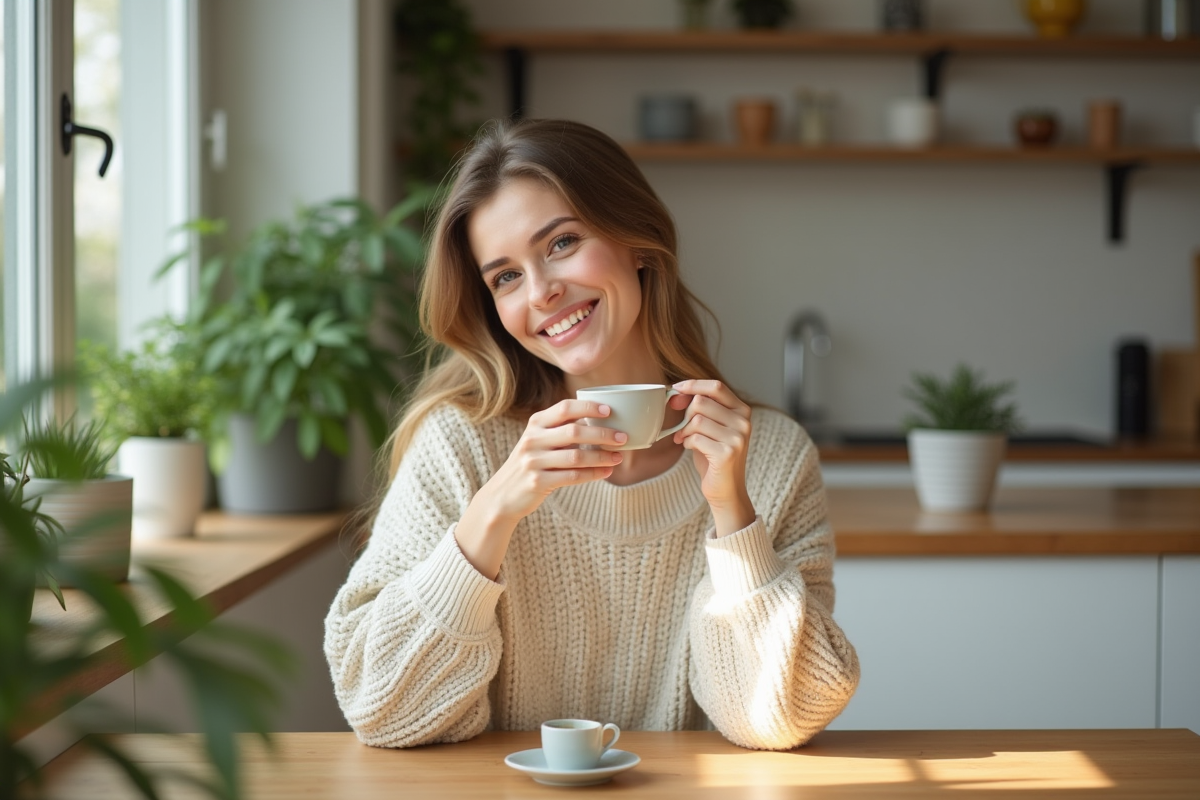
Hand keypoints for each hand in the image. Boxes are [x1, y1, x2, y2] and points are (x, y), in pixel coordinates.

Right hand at [482, 399, 628, 524]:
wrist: (502, 495)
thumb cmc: (530, 464)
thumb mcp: (537, 441)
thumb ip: (560, 430)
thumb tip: (600, 423)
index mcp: (535, 424)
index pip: (564, 408)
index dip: (588, 407)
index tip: (609, 410)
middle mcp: (533, 439)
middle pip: (574, 431)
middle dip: (603, 434)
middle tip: (622, 437)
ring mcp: (533, 461)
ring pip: (576, 456)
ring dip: (602, 456)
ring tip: (618, 458)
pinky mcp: (537, 481)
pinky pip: (572, 476)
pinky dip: (593, 474)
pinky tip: (606, 472)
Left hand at [669, 380, 755, 536]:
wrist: (726, 490)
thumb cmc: (714, 456)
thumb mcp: (711, 427)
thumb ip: (700, 408)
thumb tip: (677, 392)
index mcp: (742, 411)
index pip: (716, 386)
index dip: (693, 385)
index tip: (676, 389)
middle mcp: (743, 422)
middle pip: (702, 402)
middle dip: (686, 415)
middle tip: (682, 429)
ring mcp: (738, 437)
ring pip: (697, 420)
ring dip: (685, 431)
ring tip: (686, 440)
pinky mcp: (727, 453)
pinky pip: (695, 438)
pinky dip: (686, 442)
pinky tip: (690, 449)